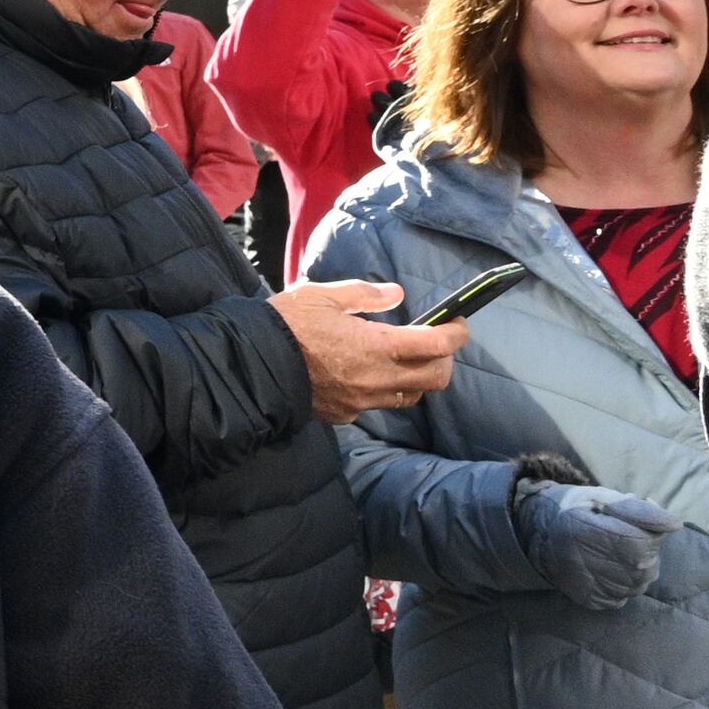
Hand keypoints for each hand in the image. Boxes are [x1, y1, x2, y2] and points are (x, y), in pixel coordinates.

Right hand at [271, 277, 465, 424]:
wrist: (250, 365)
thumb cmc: (285, 325)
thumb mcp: (321, 295)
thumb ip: (364, 294)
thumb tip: (396, 294)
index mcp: (377, 345)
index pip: (437, 345)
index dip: (456, 333)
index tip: (458, 323)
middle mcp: (378, 378)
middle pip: (436, 378)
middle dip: (444, 359)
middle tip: (435, 343)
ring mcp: (363, 401)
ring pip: (410, 396)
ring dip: (416, 378)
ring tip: (402, 360)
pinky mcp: (345, 414)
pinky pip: (377, 405)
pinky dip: (382, 391)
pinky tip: (363, 376)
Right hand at [513, 476, 683, 610]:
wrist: (536, 536)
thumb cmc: (574, 510)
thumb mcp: (601, 497)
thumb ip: (638, 509)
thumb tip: (674, 524)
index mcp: (586, 531)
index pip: (644, 540)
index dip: (650, 527)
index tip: (639, 517)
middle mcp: (588, 562)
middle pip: (646, 563)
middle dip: (644, 547)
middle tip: (622, 535)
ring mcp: (589, 585)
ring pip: (640, 582)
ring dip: (637, 567)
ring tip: (614, 552)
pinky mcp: (592, 600)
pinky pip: (625, 596)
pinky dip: (624, 582)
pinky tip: (608, 569)